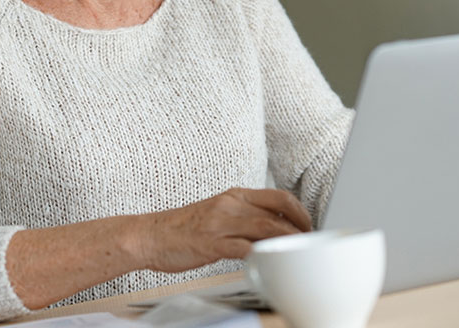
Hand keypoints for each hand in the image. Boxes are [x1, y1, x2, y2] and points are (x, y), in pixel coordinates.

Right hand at [134, 188, 311, 272]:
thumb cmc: (184, 228)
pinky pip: (243, 248)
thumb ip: (243, 216)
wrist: (150, 235)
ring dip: (285, 242)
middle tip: (308, 242)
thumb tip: (272, 228)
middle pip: (276, 212)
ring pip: (264, 228)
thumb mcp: (217, 213)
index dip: (298, 210)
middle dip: (299, 228)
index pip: (277, 196)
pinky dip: (260, 255)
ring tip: (295, 253)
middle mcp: (229, 205)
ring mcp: (220, 223)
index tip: (308, 225)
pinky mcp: (211, 243)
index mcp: (233, 196)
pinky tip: (269, 262)